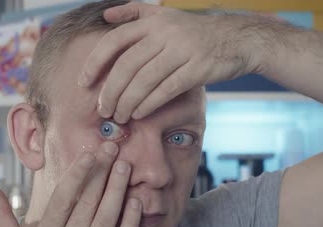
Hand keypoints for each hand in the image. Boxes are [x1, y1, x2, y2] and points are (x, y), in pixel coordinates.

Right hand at [0, 142, 141, 226]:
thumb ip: (2, 214)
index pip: (62, 200)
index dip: (77, 175)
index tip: (88, 153)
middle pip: (87, 205)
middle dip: (101, 174)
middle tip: (112, 149)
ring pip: (106, 220)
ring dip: (117, 191)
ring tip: (125, 167)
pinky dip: (130, 222)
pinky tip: (135, 201)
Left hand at [78, 2, 270, 123]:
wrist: (239, 39)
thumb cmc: (196, 32)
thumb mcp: (166, 15)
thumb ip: (135, 13)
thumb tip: (106, 16)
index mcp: (153, 21)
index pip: (115, 41)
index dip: (95, 63)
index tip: (83, 82)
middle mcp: (166, 33)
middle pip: (127, 65)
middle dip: (110, 91)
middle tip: (102, 109)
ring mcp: (183, 50)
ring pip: (145, 80)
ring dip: (127, 102)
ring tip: (118, 116)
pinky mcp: (198, 68)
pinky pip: (166, 89)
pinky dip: (149, 104)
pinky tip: (138, 114)